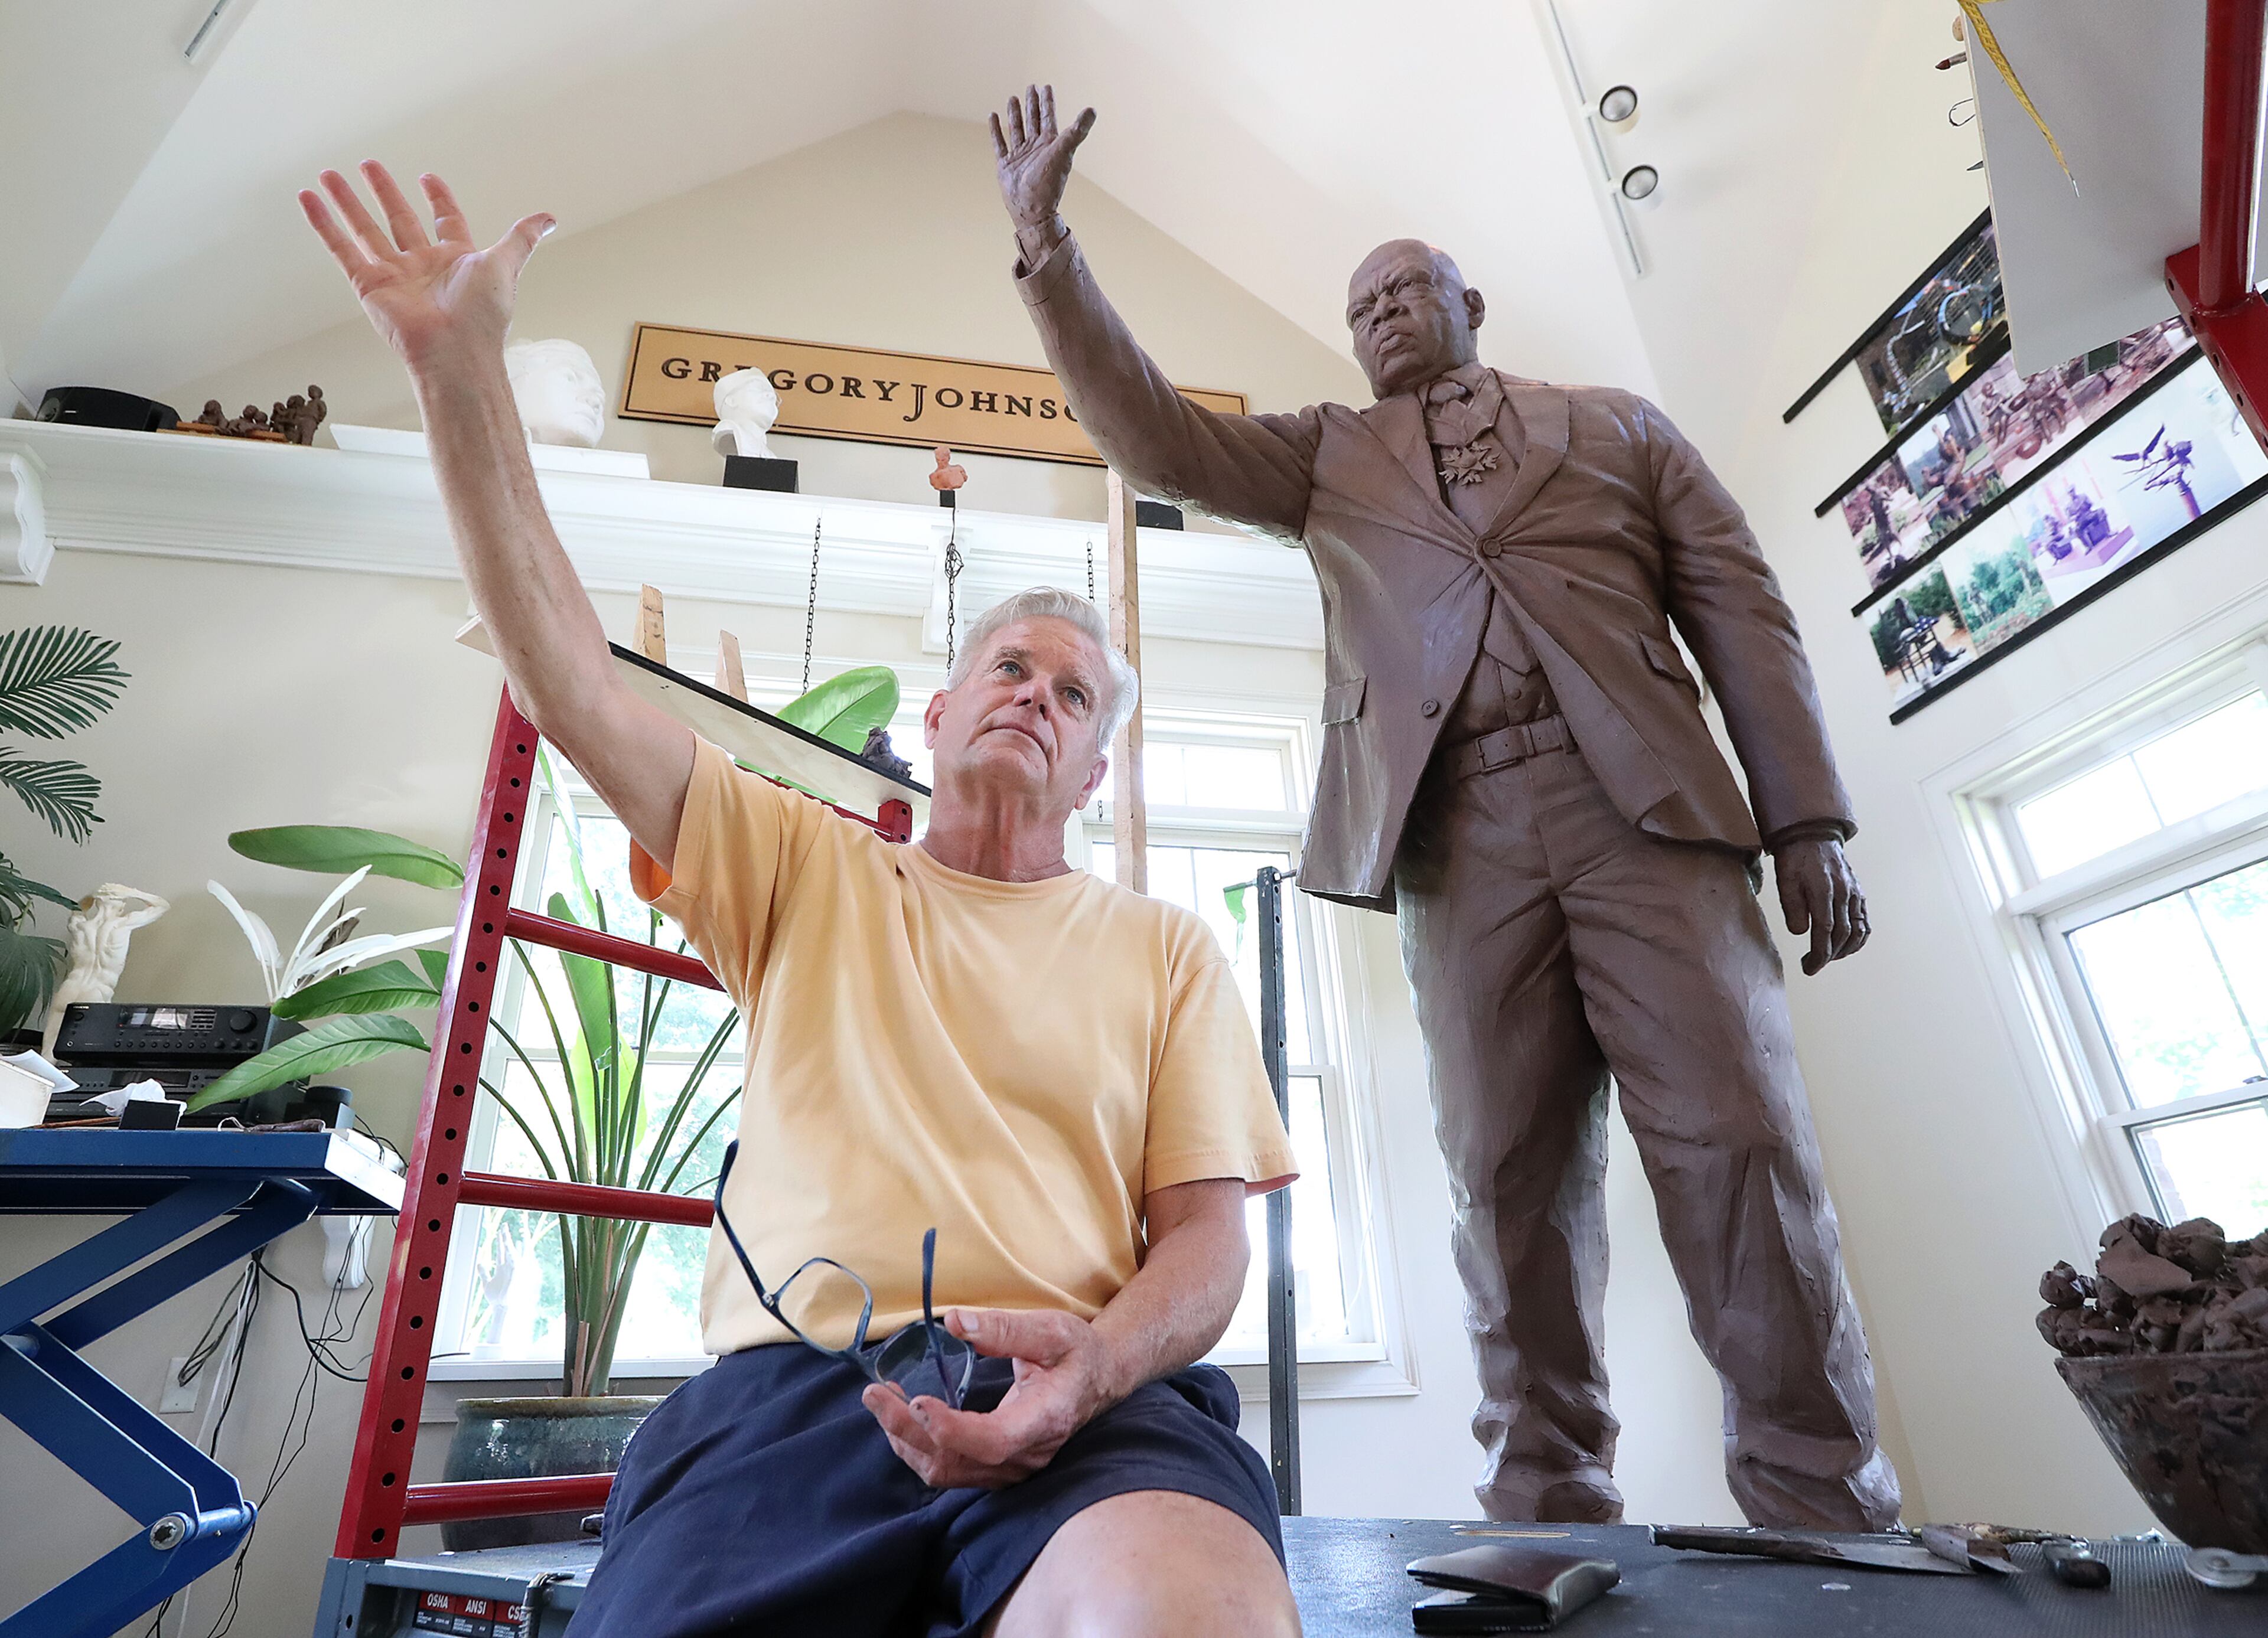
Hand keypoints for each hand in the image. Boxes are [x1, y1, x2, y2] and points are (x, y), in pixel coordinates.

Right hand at [298, 162, 552, 372]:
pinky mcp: (368, 286)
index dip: (438, 199)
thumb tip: (548, 218)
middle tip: (369, 165)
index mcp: (456, 260)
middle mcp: (423, 266)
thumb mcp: (506, 264)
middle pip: (399, 219)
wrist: (455, 352)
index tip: (427, 178)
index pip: (445, 220)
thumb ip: (522, 238)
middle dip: (385, 192)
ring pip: (365, 229)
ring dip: (347, 202)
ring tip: (329, 175)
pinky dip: (324, 225)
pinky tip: (309, 199)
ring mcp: (394, 276)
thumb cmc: (482, 316)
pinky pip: (341, 249)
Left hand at [861, 1307, 1116, 1489]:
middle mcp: (1026, 1454)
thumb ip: (1005, 1328)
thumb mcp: (1053, 1329)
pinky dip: (917, 1445)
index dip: (952, 1430)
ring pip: (946, 1470)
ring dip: (905, 1439)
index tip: (916, 1401)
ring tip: (879, 1400)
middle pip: (956, 1460)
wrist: (1097, 1381)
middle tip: (873, 1393)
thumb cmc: (1077, 1352)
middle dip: (907, 1429)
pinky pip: (948, 1468)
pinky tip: (902, 1414)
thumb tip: (954, 1322)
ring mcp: (1010, 1467)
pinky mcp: (995, 1467)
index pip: (993, 1441)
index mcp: (1045, 1418)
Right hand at [991, 84, 1093, 243]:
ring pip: (1017, 129)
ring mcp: (1020, 155)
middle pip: (1033, 120)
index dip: (1047, 102)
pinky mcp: (1006, 164)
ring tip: (1013, 98)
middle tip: (1031, 87)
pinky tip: (993, 116)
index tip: (1045, 86)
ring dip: (1015, 114)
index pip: (1048, 117)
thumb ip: (1078, 131)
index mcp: (1049, 144)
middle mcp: (1035, 148)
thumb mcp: (1064, 152)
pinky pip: (999, 143)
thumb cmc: (1048, 183)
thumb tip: (1093, 109)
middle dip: (1032, 104)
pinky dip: (996, 130)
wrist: (1031, 208)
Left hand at [1772, 835, 1868, 975]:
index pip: (1825, 932)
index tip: (1809, 968)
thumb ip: (1793, 907)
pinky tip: (1846, 945)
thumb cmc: (1794, 859)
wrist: (1812, 835)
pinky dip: (1859, 938)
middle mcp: (1844, 894)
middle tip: (1812, 963)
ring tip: (1827, 956)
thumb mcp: (1784, 881)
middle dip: (1828, 956)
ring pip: (1858, 931)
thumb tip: (1800, 932)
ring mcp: (1855, 894)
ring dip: (1844, 950)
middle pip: (1842, 935)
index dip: (1819, 954)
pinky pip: (1864, 921)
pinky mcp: (1859, 893)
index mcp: (1824, 891)